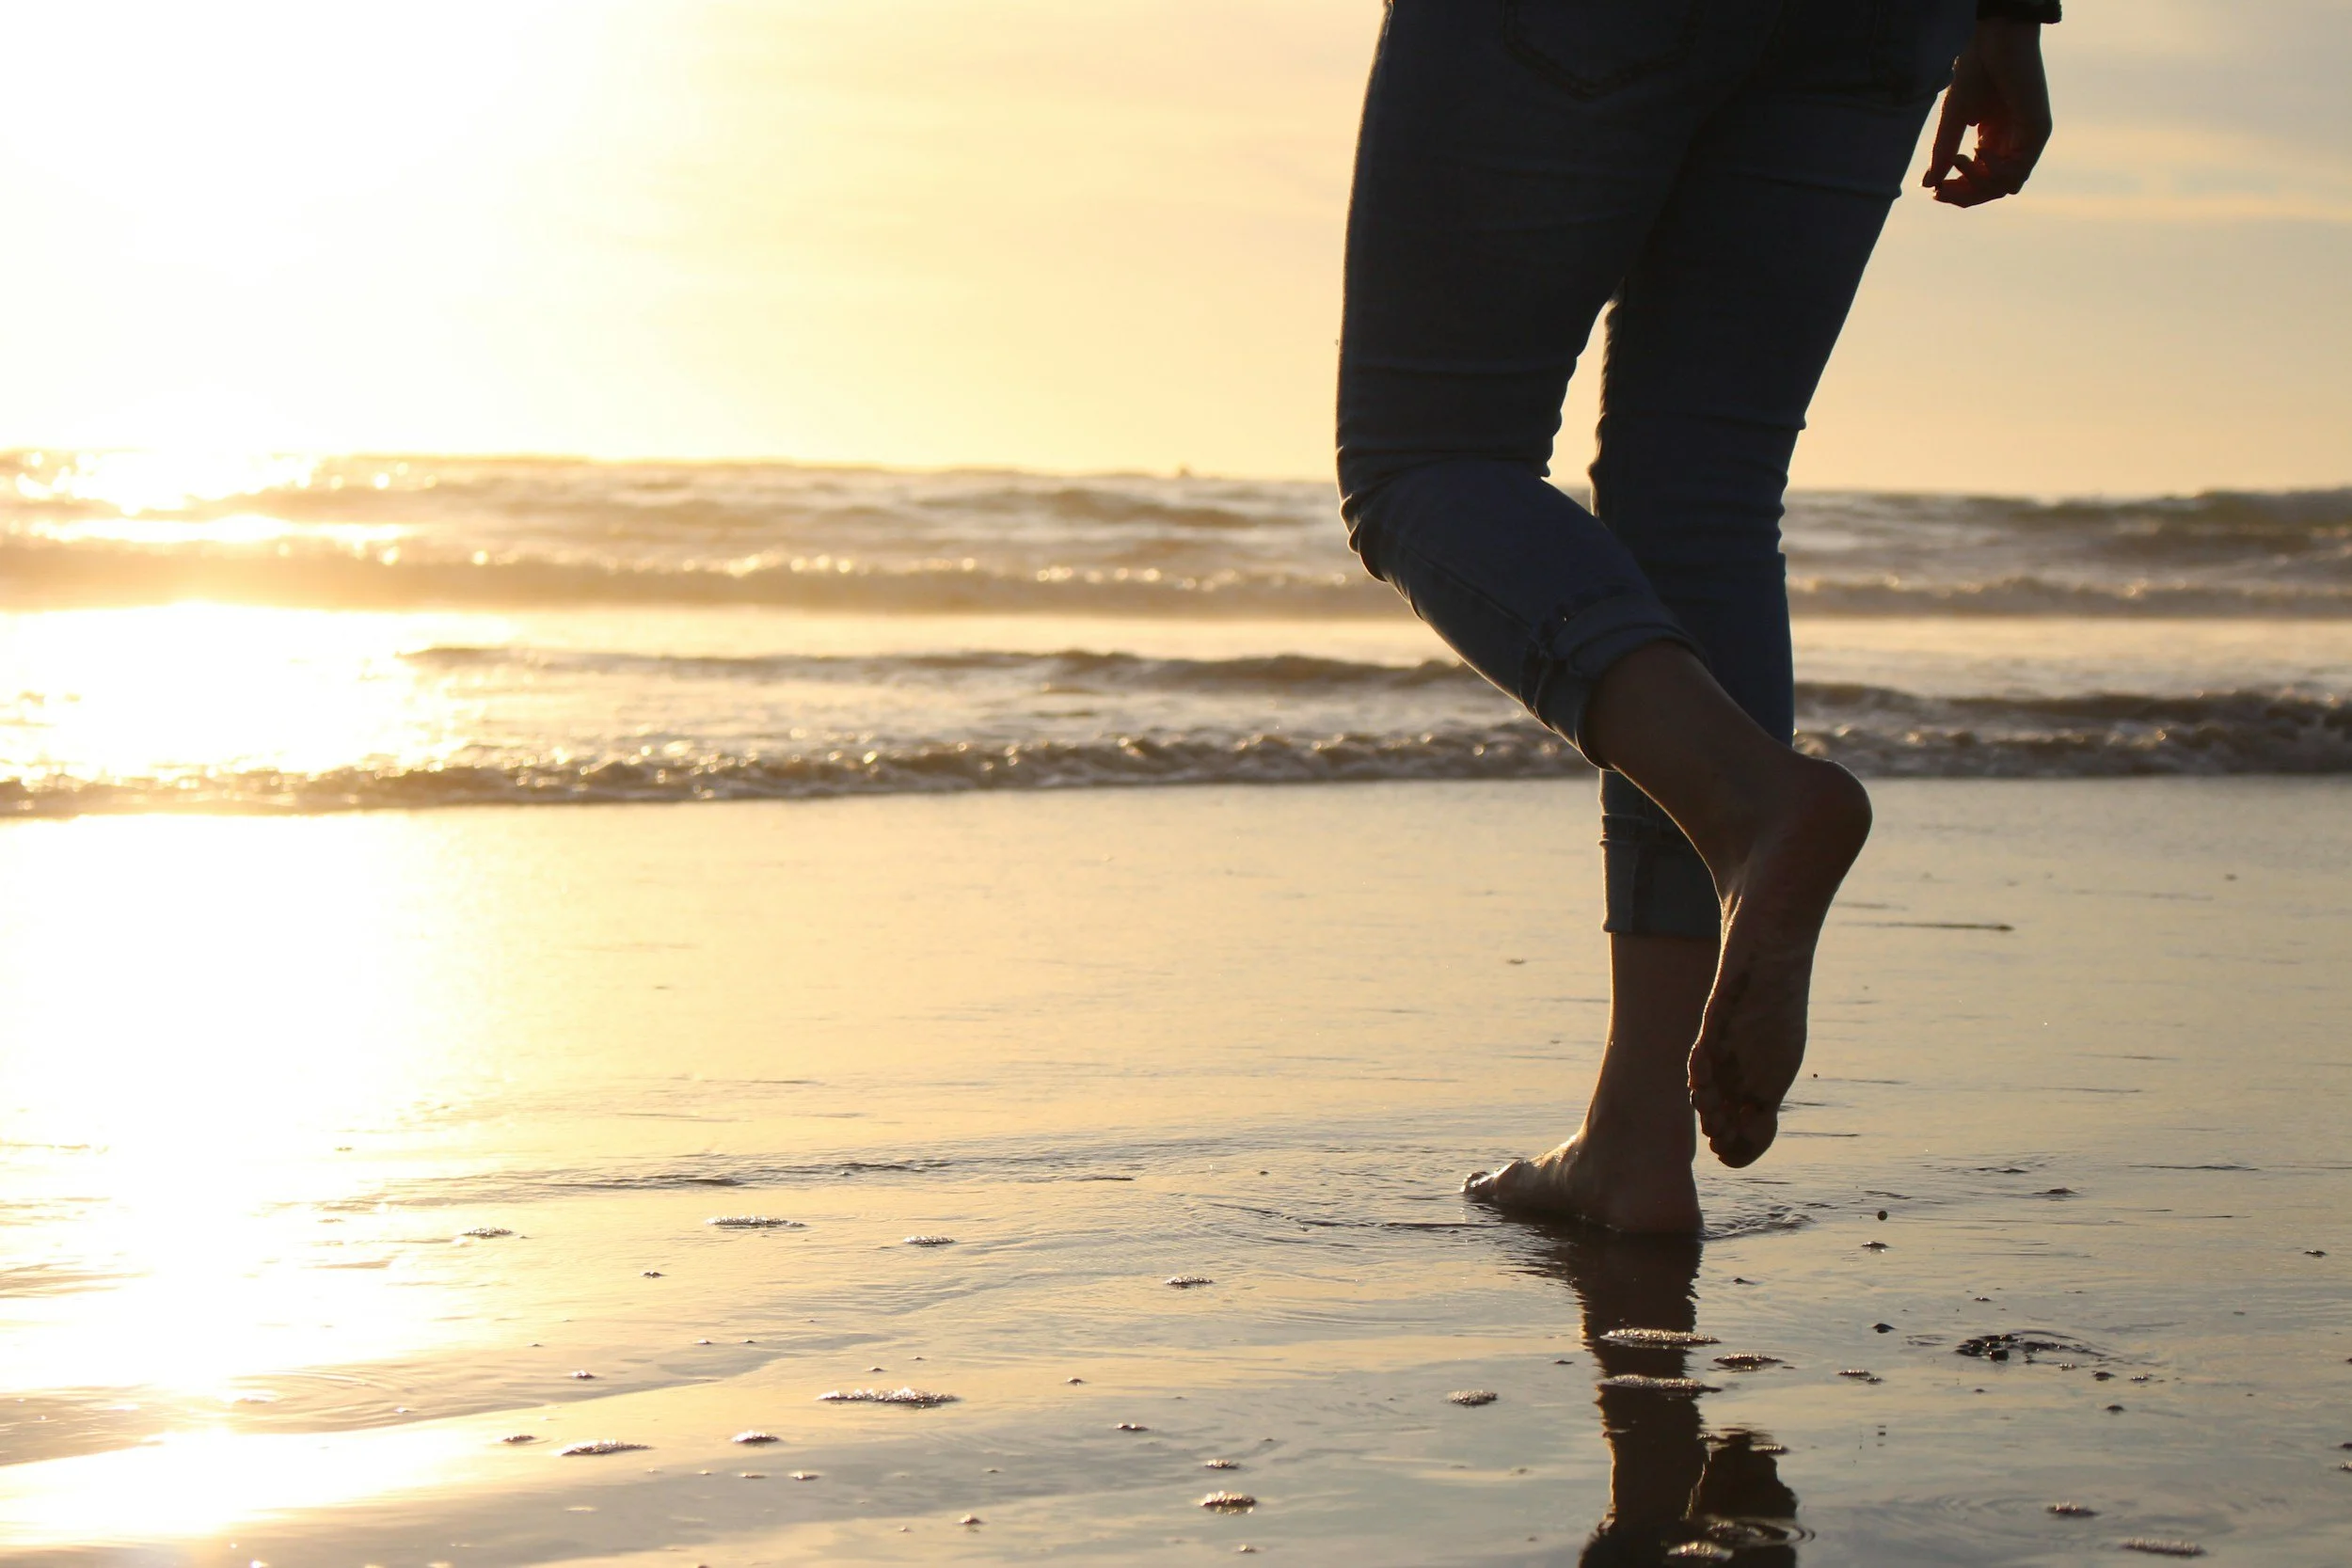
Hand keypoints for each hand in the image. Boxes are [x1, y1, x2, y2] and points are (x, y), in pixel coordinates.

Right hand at [1923, 19, 2052, 206]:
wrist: (1995, 42)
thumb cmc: (1976, 73)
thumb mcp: (1953, 120)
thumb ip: (1943, 152)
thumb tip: (1929, 183)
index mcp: (1994, 141)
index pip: (1981, 182)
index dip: (1959, 192)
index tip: (1935, 191)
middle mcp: (2013, 143)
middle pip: (1993, 189)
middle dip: (1965, 195)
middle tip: (1941, 189)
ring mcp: (2028, 139)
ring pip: (2008, 186)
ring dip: (1979, 183)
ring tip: (1961, 159)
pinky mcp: (2038, 130)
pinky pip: (2020, 169)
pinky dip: (1996, 167)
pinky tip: (1979, 149)